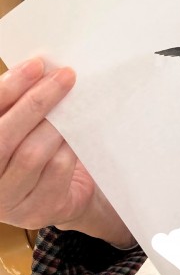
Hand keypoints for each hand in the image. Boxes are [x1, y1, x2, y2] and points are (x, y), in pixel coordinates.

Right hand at [0, 58, 133, 246]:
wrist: (64, 195)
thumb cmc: (38, 149)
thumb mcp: (23, 127)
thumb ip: (21, 103)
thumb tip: (41, 68)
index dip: (9, 87)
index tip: (37, 64)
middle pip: (5, 135)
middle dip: (38, 101)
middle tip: (66, 76)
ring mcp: (7, 200)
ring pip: (31, 153)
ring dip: (57, 124)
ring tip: (74, 103)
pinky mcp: (37, 211)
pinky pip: (56, 169)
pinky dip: (69, 146)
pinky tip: (78, 133)